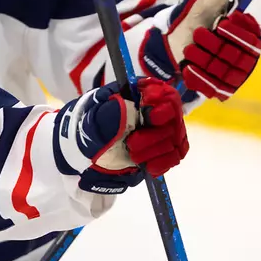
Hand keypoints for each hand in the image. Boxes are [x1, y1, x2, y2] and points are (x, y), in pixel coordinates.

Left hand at [61, 77, 188, 193]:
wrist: (86, 155)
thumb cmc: (90, 130)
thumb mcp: (92, 121)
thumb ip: (109, 113)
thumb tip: (124, 107)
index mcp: (139, 94)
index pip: (164, 93)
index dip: (162, 104)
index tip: (152, 117)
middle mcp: (156, 110)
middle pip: (173, 119)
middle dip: (154, 135)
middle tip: (131, 143)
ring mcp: (162, 131)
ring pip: (174, 140)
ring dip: (154, 151)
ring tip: (132, 155)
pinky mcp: (164, 150)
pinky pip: (174, 156)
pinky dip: (162, 163)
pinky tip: (147, 166)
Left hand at [138, 0, 260, 100]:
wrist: (175, 38)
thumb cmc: (196, 18)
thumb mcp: (201, 3)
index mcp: (248, 35)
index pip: (252, 37)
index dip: (239, 31)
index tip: (223, 23)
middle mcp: (245, 57)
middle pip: (236, 56)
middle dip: (215, 45)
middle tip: (198, 34)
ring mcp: (233, 74)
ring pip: (223, 72)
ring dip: (205, 60)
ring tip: (188, 49)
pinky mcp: (219, 88)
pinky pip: (213, 88)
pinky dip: (199, 79)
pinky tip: (187, 68)